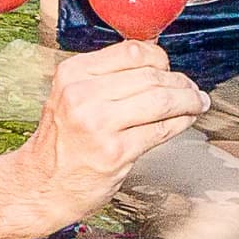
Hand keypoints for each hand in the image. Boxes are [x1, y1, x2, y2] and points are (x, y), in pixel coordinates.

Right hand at [24, 42, 208, 216]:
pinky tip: (186, 121)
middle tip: (192, 90)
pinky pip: (162, 130)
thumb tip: (156, 66)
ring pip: (161, 100)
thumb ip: (105, 78)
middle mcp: (82, 95)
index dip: (159, 59)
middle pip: (150, 75)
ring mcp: (99, 124)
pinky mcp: (115, 152)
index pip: (131, 52)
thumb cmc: (61, 143)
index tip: (169, 69)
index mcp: (73, 74)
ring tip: (197, 103)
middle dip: (180, 82)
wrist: (41, 186)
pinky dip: (182, 122)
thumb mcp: (70, 97)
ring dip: (188, 100)